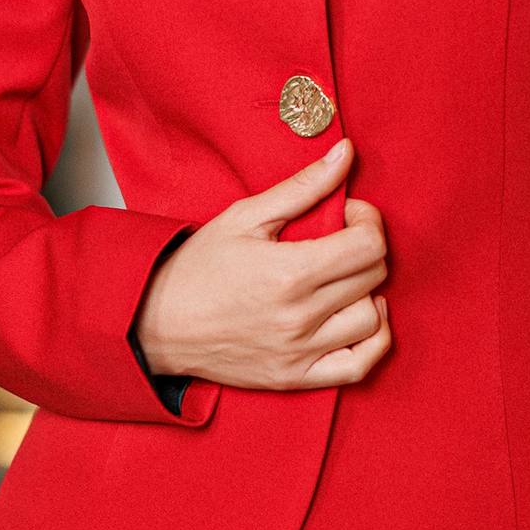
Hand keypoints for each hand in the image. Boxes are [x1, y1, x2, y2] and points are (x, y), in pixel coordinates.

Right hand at [133, 136, 390, 393]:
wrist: (155, 324)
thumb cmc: (197, 268)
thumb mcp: (244, 216)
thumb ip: (302, 186)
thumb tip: (346, 152)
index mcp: (289, 272)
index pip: (368, 244)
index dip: (368, 220)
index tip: (348, 215)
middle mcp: (299, 316)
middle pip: (373, 277)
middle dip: (366, 248)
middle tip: (340, 240)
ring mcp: (299, 352)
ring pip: (372, 321)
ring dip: (368, 293)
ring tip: (344, 279)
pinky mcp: (295, 377)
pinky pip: (360, 367)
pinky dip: (373, 341)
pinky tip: (357, 317)